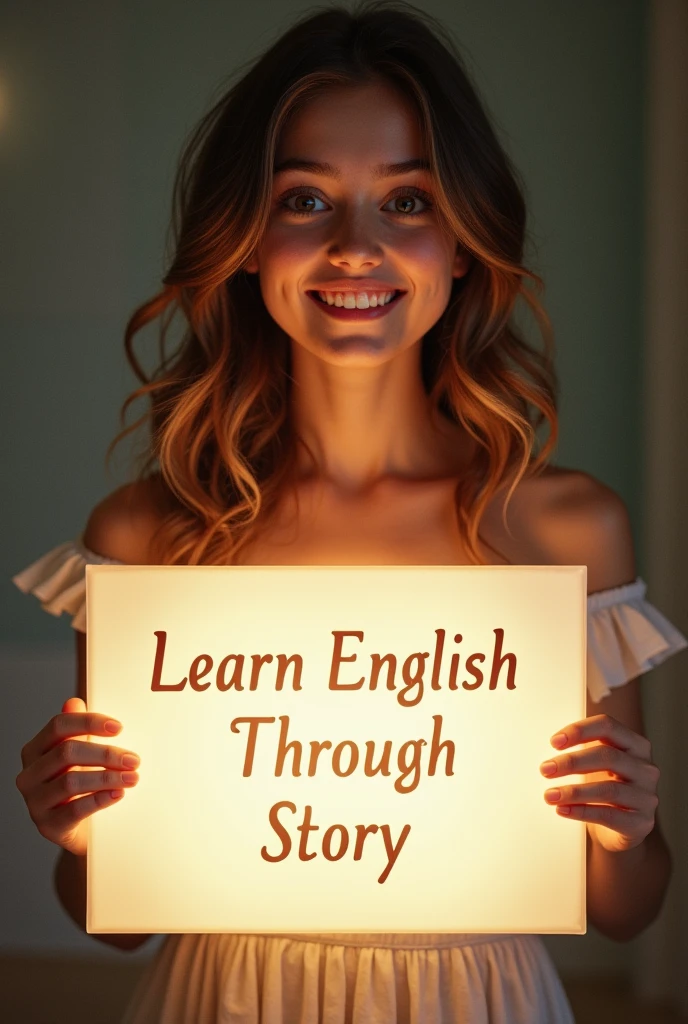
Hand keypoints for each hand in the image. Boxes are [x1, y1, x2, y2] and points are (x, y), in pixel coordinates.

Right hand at [15, 697, 140, 857]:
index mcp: (35, 750)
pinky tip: (118, 794)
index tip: (119, 727)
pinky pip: (75, 810)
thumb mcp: (81, 756)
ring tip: (132, 777)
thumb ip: (78, 729)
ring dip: (107, 777)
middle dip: (105, 753)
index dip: (90, 722)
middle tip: (133, 759)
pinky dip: (100, 800)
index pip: (59, 726)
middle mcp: (29, 774)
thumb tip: (74, 702)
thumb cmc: (81, 787)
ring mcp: (35, 801)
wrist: (81, 830)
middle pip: (66, 752)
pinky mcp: (47, 825)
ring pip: (71, 781)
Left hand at [539, 713, 659, 852]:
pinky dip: (581, 811)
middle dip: (571, 762)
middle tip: (545, 769)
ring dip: (573, 791)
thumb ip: (582, 746)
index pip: (608, 726)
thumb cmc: (605, 786)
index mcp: (636, 745)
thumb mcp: (597, 762)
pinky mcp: (642, 823)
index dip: (579, 730)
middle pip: (607, 756)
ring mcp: (647, 797)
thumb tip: (552, 741)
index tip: (553, 742)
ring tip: (549, 795)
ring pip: (608, 789)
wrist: (618, 829)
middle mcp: (646, 769)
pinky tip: (562, 809)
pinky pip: (608, 815)